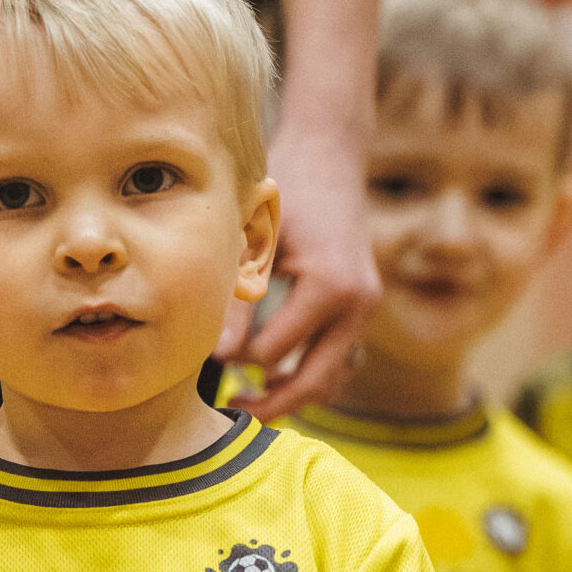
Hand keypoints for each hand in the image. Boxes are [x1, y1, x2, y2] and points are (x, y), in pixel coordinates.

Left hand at [223, 123, 379, 419]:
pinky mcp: (364, 307)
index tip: (205, 357)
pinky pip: (340, 357)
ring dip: (297, 393)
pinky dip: (311, 372)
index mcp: (328, 287)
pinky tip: (278, 375)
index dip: (237, 361)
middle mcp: (357, 304)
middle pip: (316, 380)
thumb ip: (238, 299)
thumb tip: (214, 353)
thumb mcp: (254, 239)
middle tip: (238, 413)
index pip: (275, 351)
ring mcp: (366, 308)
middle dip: (276, 402)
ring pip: (334, 375)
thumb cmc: (288, 189)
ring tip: (255, 402)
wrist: (332, 158)